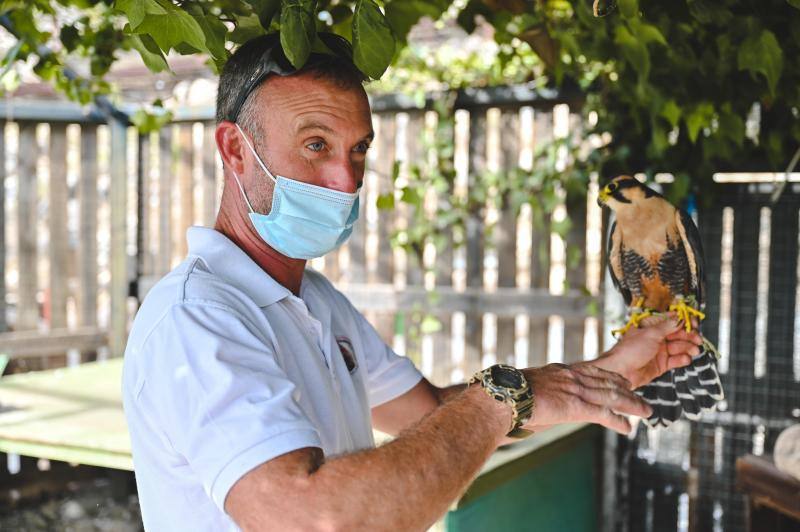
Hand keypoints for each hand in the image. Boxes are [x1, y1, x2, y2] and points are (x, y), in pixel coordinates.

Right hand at [520, 362, 652, 434]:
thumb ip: (543, 389)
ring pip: (611, 396)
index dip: (612, 377)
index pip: (593, 372)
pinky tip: (628, 428)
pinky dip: (617, 421)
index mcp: (562, 371)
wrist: (506, 395)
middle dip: (628, 391)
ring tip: (646, 411)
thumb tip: (540, 397)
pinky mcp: (576, 406)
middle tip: (641, 397)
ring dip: (631, 405)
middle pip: (607, 382)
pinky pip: (603, 414)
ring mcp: (576, 390)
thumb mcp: (530, 384)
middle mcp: (572, 377)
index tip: (624, 381)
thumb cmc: (509, 392)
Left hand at [594, 317, 701, 389]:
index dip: (683, 321)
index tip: (694, 323)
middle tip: (698, 339)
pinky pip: (675, 360)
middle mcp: (655, 338)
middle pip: (677, 334)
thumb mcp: (650, 334)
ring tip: (694, 350)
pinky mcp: (661, 365)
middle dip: (689, 336)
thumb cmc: (630, 350)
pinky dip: (682, 359)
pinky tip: (686, 359)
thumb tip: (680, 318)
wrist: (620, 371)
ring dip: (688, 347)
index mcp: (650, 326)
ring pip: (678, 347)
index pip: (670, 320)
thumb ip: (667, 326)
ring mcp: (658, 351)